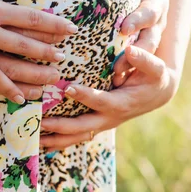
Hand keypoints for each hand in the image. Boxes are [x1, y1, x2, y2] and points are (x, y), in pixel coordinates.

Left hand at [39, 45, 178, 150]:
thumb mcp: (156, 68)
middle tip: (40, 121)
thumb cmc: (154, 77)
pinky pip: (75, 135)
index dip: (86, 96)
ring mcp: (101, 123)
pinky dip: (58, 140)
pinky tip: (39, 139)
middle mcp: (109, 118)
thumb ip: (144, 60)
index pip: (101, 101)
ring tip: (33, 138)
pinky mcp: (95, 124)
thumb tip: (130, 51)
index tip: (68, 88)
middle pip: (83, 127)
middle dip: (61, 127)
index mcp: (122, 103)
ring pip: (76, 136)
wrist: (157, 93)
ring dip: (55, 140)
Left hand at [115, 0, 169, 85]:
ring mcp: (148, 38)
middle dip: (133, 55)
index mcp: (157, 3)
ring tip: (112, 79)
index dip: (139, 20)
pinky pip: (132, 64)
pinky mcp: (137, 48)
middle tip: (117, 65)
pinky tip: (105, 83)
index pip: (150, 13)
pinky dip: (122, 74)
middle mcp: (155, 25)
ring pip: (142, 59)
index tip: (124, 27)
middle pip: (148, 43)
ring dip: (127, 69)